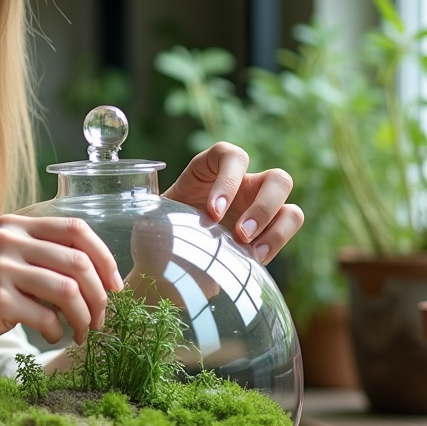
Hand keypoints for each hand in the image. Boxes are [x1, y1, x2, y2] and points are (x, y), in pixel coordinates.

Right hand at [0, 215, 120, 366]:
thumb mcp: (6, 263)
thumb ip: (42, 257)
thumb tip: (100, 275)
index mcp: (13, 225)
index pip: (76, 228)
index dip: (104, 257)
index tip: (114, 285)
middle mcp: (6, 239)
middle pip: (78, 261)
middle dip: (100, 296)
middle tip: (101, 320)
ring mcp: (0, 268)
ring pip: (69, 291)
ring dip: (84, 318)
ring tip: (83, 333)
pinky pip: (48, 317)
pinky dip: (57, 332)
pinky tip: (51, 337)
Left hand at [163, 142, 303, 263]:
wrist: (166, 269)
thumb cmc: (157, 237)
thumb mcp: (149, 217)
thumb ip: (151, 207)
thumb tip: (137, 202)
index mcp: (209, 170)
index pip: (230, 155)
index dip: (227, 180)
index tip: (211, 211)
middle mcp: (240, 184)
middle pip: (276, 177)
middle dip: (262, 206)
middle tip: (238, 233)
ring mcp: (258, 206)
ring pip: (289, 201)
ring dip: (274, 226)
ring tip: (247, 249)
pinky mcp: (267, 231)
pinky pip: (289, 225)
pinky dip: (276, 242)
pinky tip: (252, 259)